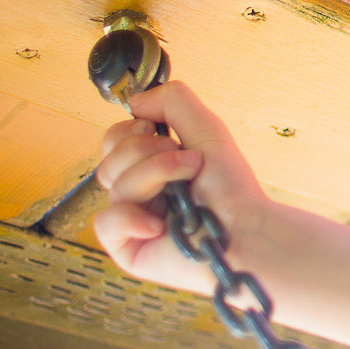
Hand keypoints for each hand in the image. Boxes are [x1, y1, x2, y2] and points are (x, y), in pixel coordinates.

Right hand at [93, 81, 270, 296]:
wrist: (245, 229)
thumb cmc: (231, 186)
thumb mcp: (206, 128)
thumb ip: (173, 101)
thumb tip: (134, 101)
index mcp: (152, 165)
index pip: (114, 139)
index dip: (132, 131)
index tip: (165, 135)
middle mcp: (139, 191)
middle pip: (108, 158)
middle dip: (147, 153)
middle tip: (187, 163)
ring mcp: (132, 219)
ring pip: (112, 184)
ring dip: (154, 176)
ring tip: (187, 186)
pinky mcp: (127, 247)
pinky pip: (104, 222)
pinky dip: (133, 218)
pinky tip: (160, 225)